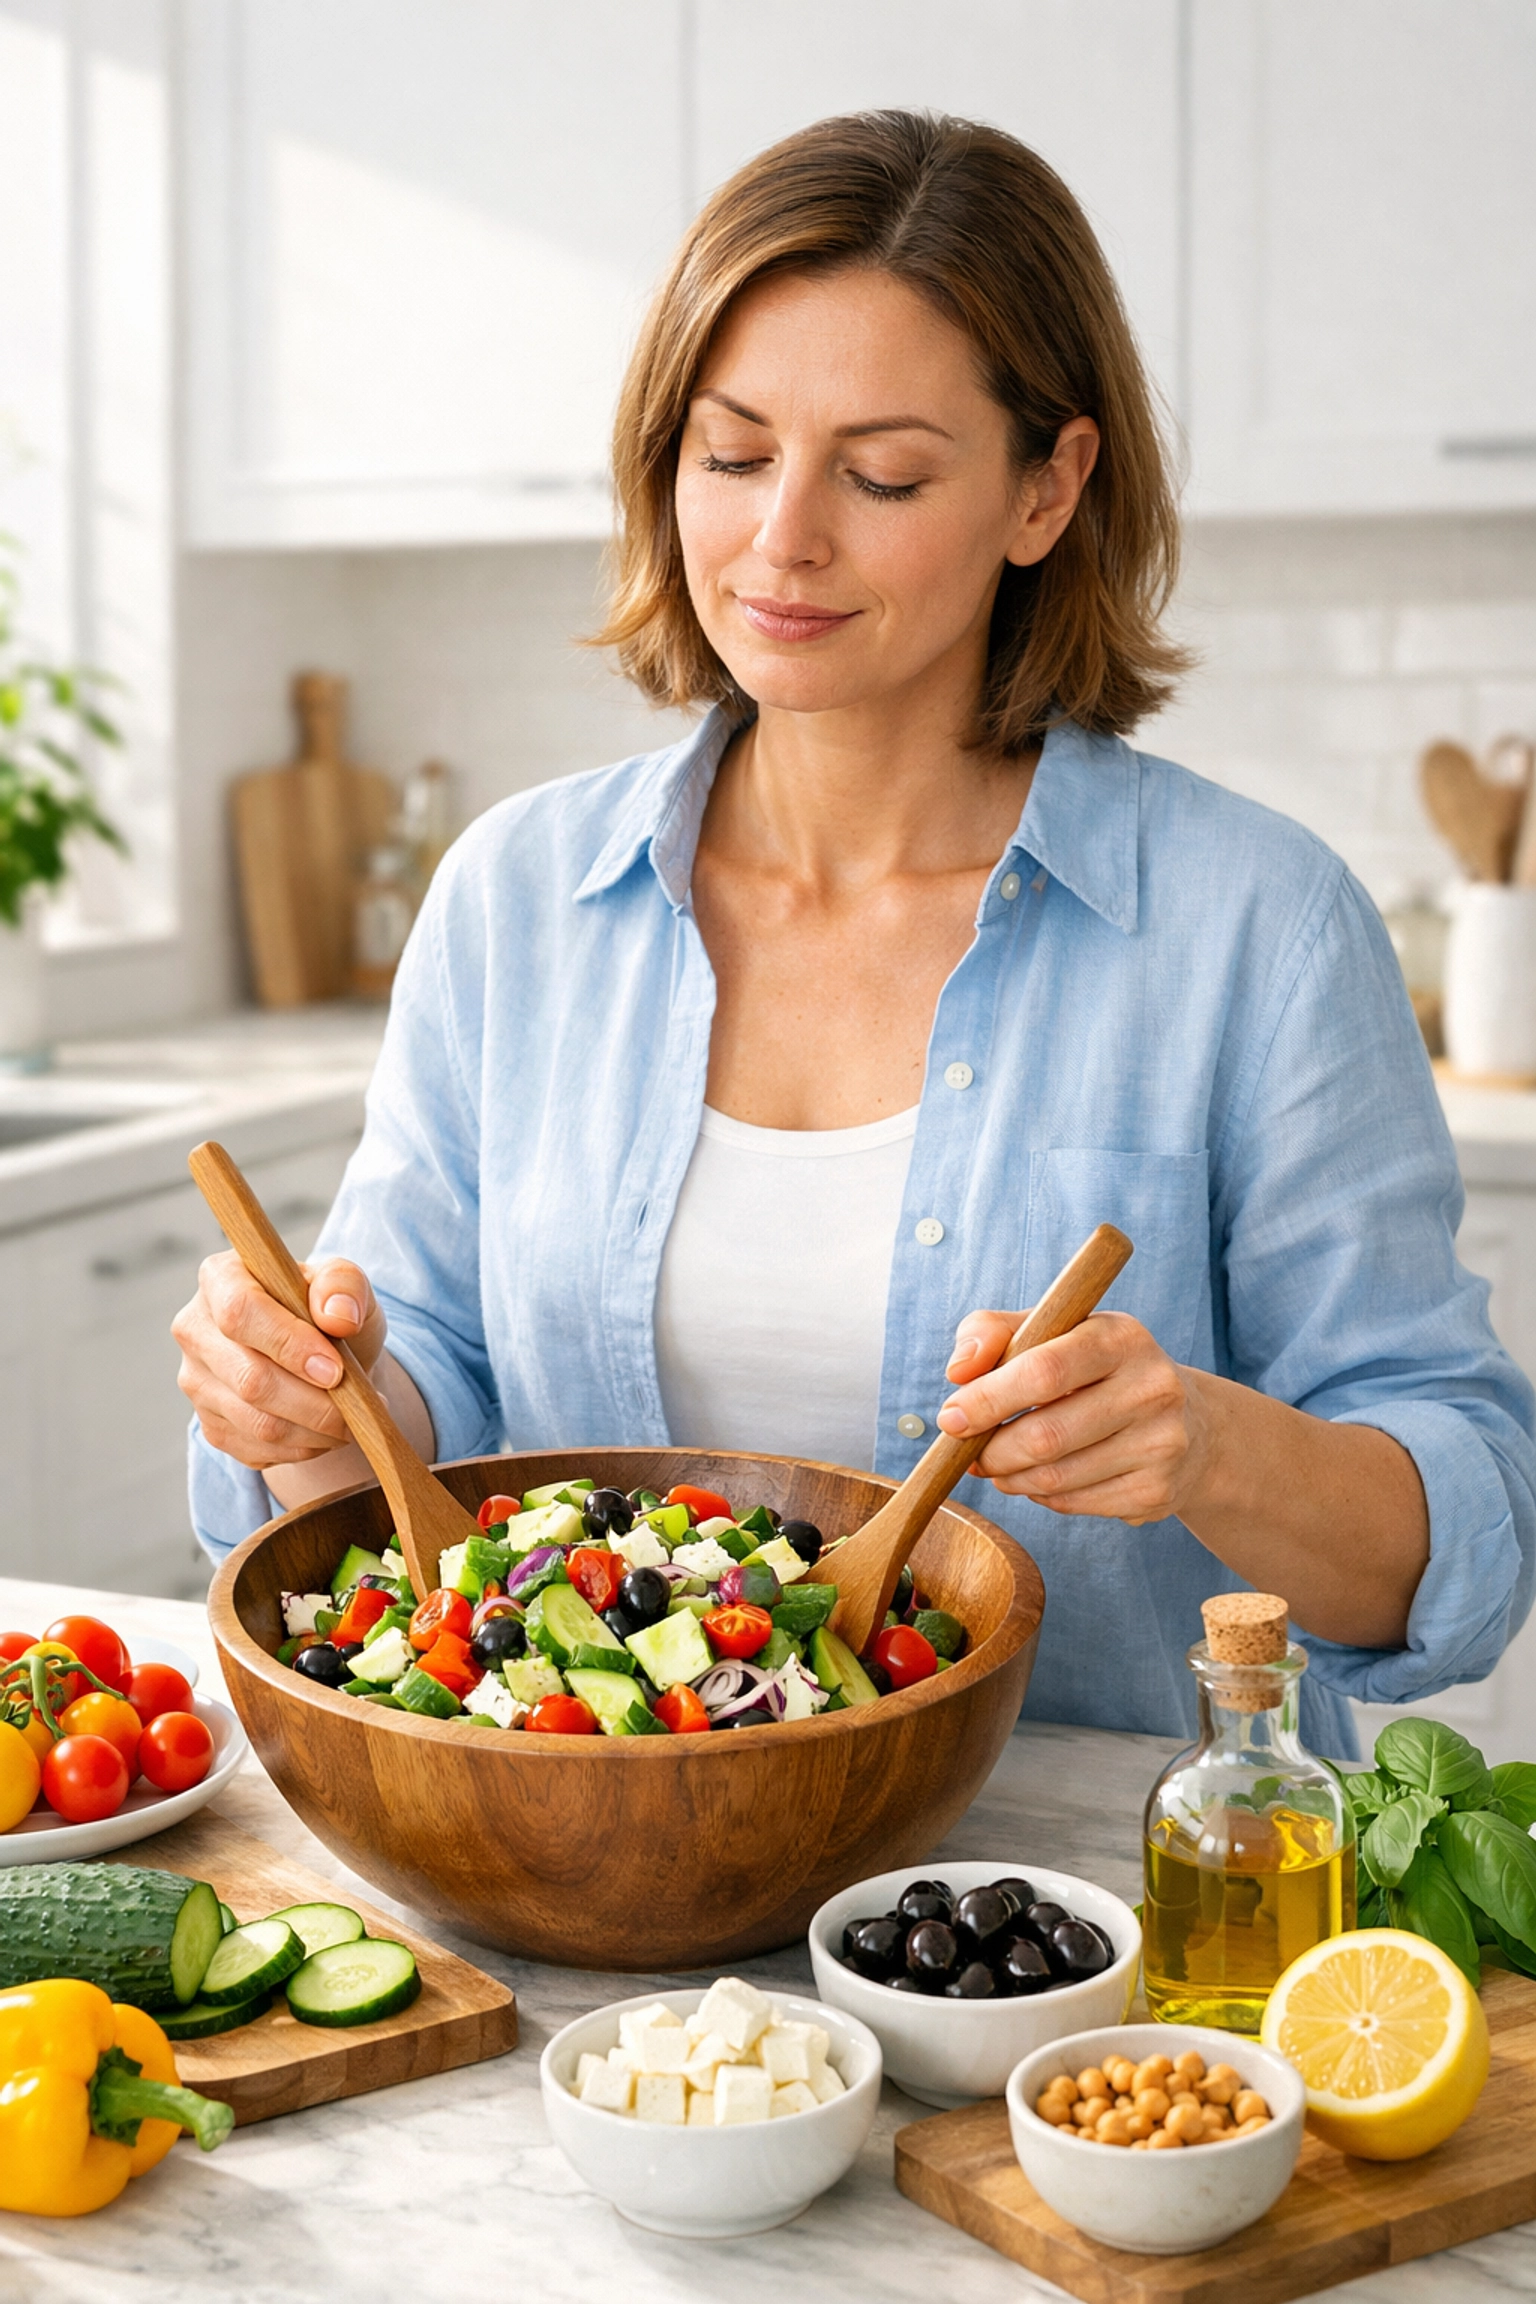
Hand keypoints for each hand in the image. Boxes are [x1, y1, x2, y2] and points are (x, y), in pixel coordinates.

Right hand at [172, 1251, 386, 1472]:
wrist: (323, 1358)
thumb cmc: (329, 1314)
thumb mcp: (346, 1285)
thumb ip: (345, 1285)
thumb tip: (338, 1314)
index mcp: (221, 1278)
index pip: (240, 1312)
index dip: (288, 1344)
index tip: (335, 1369)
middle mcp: (196, 1329)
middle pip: (249, 1378)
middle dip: (314, 1401)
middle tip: (358, 1404)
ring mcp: (197, 1381)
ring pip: (257, 1422)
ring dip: (315, 1430)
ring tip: (351, 1421)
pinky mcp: (209, 1423)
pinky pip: (257, 1449)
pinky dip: (303, 1448)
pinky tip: (326, 1432)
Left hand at [935, 1309, 1210, 1526]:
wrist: (1190, 1423)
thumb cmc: (1096, 1370)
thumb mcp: (1053, 1331)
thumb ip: (994, 1333)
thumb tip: (959, 1370)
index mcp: (1121, 1337)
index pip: (1044, 1371)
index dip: (987, 1399)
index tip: (951, 1418)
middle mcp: (1152, 1388)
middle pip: (1045, 1436)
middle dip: (991, 1450)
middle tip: (966, 1451)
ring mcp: (1161, 1444)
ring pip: (1054, 1477)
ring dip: (1009, 1477)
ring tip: (997, 1465)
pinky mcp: (1157, 1491)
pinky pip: (1073, 1504)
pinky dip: (1041, 1496)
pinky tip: (1039, 1478)